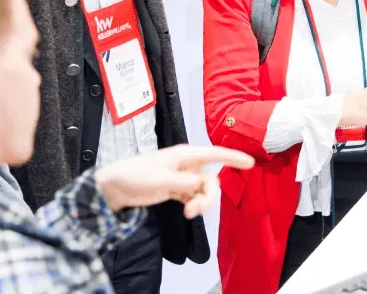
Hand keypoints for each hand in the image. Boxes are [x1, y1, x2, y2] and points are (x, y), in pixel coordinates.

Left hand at [93, 145, 254, 218]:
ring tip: (188, 213)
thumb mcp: (161, 179)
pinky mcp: (176, 189)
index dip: (233, 157)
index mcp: (184, 155)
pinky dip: (194, 205)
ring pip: (203, 191)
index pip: (215, 154)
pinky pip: (194, 197)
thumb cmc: (136, 176)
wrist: (115, 187)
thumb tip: (202, 184)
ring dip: (200, 204)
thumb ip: (184, 182)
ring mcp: (182, 177)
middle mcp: (186, 165)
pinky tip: (186, 212)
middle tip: (196, 211)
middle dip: (208, 197)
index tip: (251, 163)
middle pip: (211, 180)